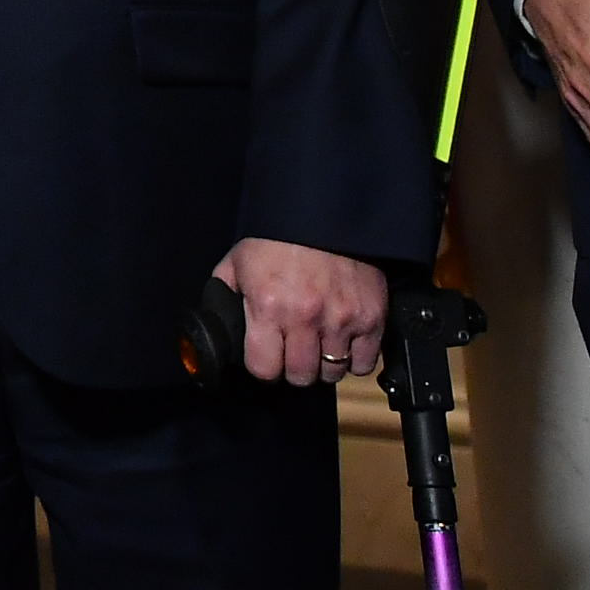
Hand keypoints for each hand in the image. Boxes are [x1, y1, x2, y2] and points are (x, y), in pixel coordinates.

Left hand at [210, 238, 386, 386]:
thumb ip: (225, 294)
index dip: (264, 365)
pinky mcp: (372, 317)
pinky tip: (344, 342)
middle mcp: (306, 317)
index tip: (267, 356)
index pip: (264, 369)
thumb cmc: (278, 236)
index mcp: (268, 305)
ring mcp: (342, 319)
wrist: (325, 212)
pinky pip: (365, 363)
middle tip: (294, 351)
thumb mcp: (238, 261)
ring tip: (319, 344)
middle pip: (300, 376)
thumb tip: (218, 325)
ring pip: (333, 373)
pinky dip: (354, 359)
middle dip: (293, 368)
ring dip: (324, 364)